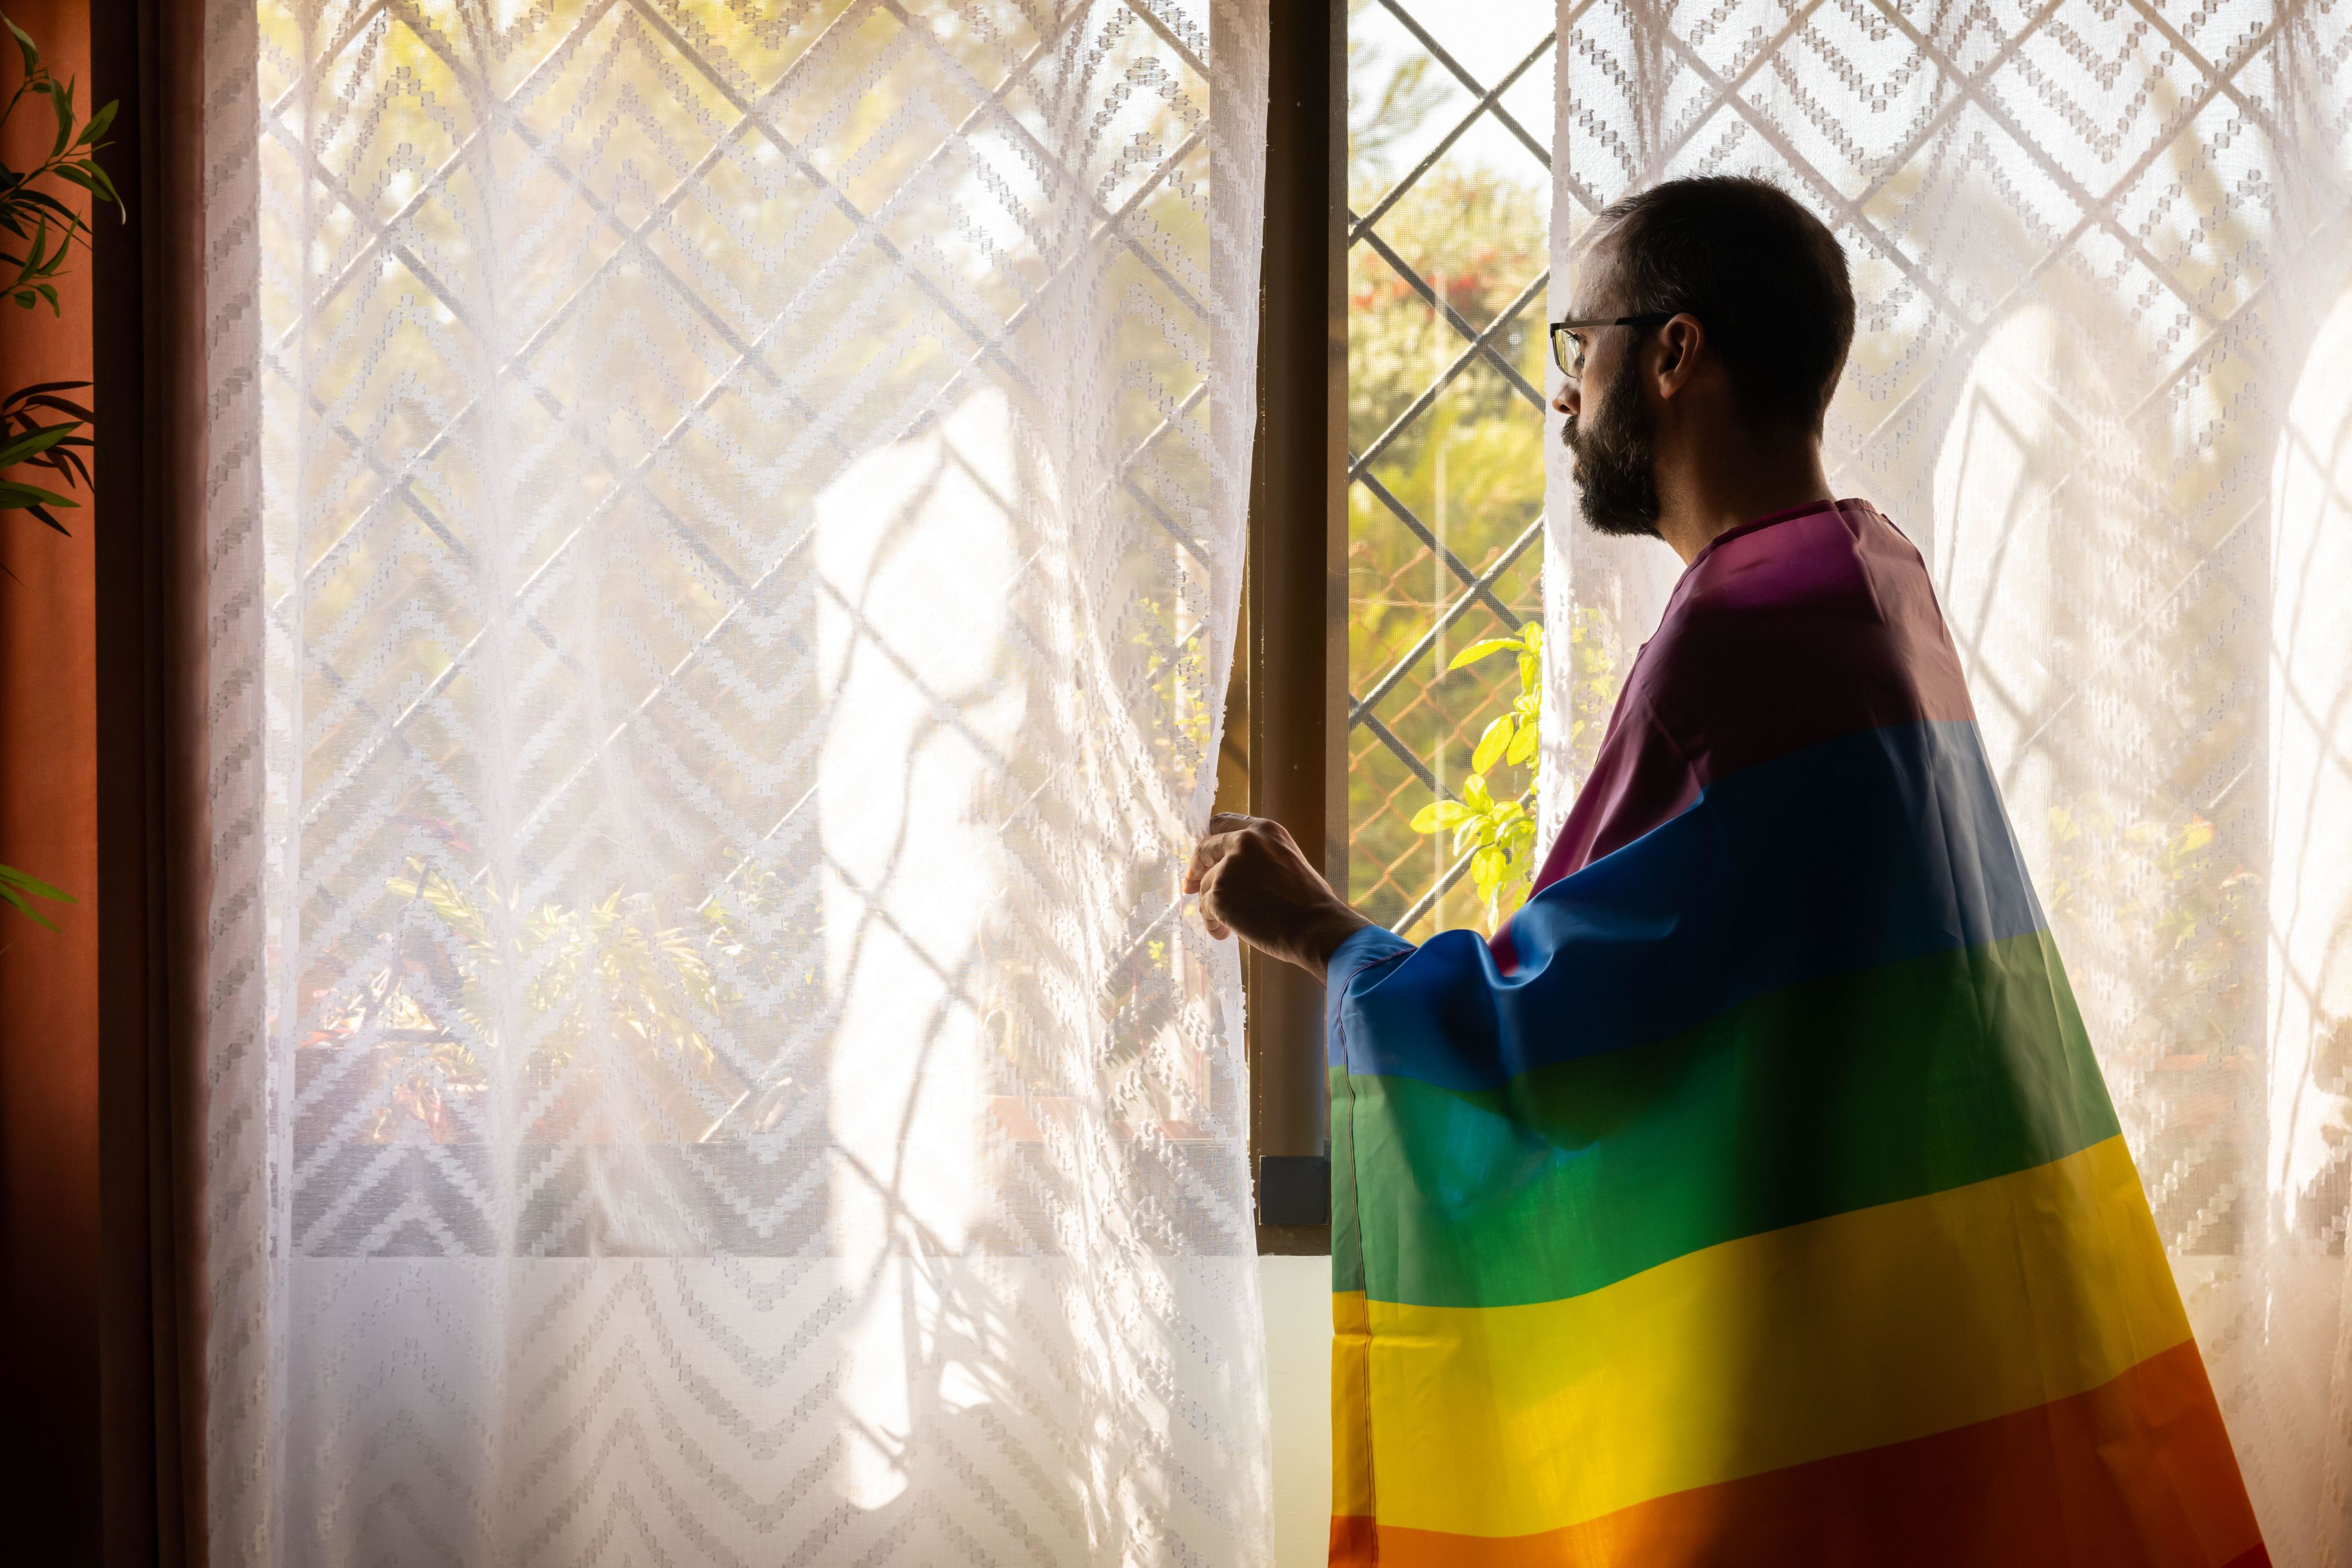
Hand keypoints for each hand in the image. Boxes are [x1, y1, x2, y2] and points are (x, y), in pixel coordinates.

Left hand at [1185, 813, 1370, 982]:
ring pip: (1205, 885)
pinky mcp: (1218, 893)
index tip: (1203, 854)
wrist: (1314, 927)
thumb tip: (1231, 869)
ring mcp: (1229, 866)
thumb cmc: (1308, 902)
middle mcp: (1244, 841)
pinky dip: (1213, 923)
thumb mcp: (1286, 861)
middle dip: (1195, 868)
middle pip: (1204, 849)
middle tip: (1190, 886)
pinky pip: (1206, 908)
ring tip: (1227, 926)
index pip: (1223, 823)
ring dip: (1212, 907)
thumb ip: (1258, 857)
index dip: (1209, 839)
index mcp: (1264, 830)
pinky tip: (1224, 933)